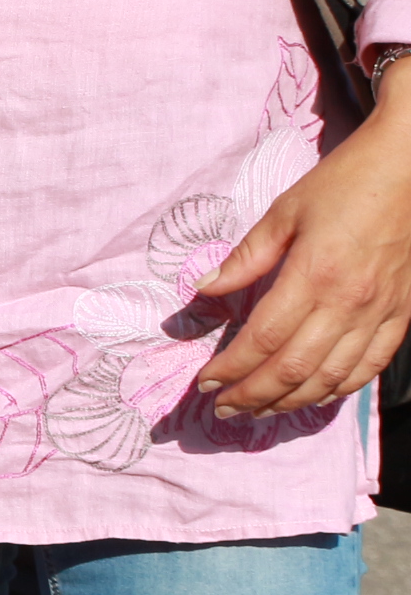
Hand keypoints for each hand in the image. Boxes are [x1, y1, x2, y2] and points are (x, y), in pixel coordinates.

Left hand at [192, 103, 410, 416]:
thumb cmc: (345, 183)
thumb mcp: (285, 212)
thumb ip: (245, 257)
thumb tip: (204, 288)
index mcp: (313, 275)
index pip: (263, 340)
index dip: (231, 368)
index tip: (205, 383)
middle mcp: (349, 302)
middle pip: (293, 369)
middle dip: (253, 395)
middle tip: (222, 408)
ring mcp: (380, 312)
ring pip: (331, 377)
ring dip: (291, 402)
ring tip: (259, 411)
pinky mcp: (403, 313)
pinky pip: (371, 365)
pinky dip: (340, 388)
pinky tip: (315, 396)